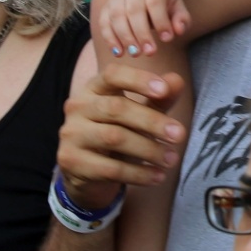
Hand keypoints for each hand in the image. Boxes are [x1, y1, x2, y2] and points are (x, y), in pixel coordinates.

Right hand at [56, 62, 186, 212]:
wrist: (89, 173)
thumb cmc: (118, 133)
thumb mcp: (141, 114)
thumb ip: (158, 98)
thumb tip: (177, 81)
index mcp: (94, 88)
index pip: (113, 75)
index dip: (138, 80)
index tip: (164, 90)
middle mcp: (78, 106)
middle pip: (116, 108)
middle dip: (152, 121)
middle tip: (180, 134)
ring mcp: (71, 134)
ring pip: (113, 138)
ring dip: (148, 149)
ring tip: (172, 159)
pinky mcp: (71, 161)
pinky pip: (109, 168)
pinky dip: (138, 173)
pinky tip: (158, 176)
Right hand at [102, 0, 191, 56]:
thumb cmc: (164, 4)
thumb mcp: (177, 8)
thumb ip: (181, 19)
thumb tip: (178, 31)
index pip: (155, 2)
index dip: (160, 21)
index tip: (167, 39)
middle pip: (134, 10)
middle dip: (142, 33)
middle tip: (150, 52)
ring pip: (117, 16)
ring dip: (125, 37)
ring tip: (135, 54)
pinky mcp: (106, 8)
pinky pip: (104, 23)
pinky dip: (110, 39)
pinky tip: (119, 53)